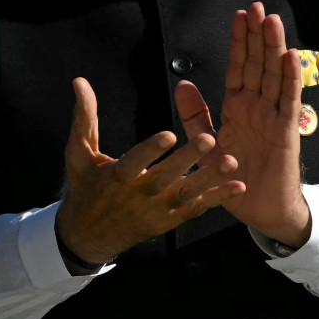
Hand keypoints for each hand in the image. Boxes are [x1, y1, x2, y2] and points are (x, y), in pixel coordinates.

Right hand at [55, 77, 243, 269]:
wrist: (89, 236)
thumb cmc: (86, 187)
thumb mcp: (79, 154)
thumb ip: (84, 118)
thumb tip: (80, 82)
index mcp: (116, 177)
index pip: (133, 163)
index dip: (150, 150)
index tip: (168, 134)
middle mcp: (138, 196)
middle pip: (165, 178)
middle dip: (186, 160)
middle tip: (209, 140)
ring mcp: (156, 210)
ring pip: (186, 195)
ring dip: (209, 180)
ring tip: (231, 162)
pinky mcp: (170, 220)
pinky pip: (196, 209)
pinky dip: (217, 199)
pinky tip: (238, 186)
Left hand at [176, 2, 310, 249]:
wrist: (260, 211)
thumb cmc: (235, 178)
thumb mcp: (205, 145)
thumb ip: (195, 115)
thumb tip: (182, 84)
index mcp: (238, 107)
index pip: (238, 67)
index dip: (239, 42)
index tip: (239, 15)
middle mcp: (257, 107)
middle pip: (258, 64)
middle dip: (257, 35)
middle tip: (257, 6)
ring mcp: (273, 116)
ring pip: (274, 75)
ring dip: (274, 48)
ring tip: (272, 20)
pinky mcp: (286, 132)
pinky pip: (288, 101)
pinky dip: (289, 79)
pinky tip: (290, 56)